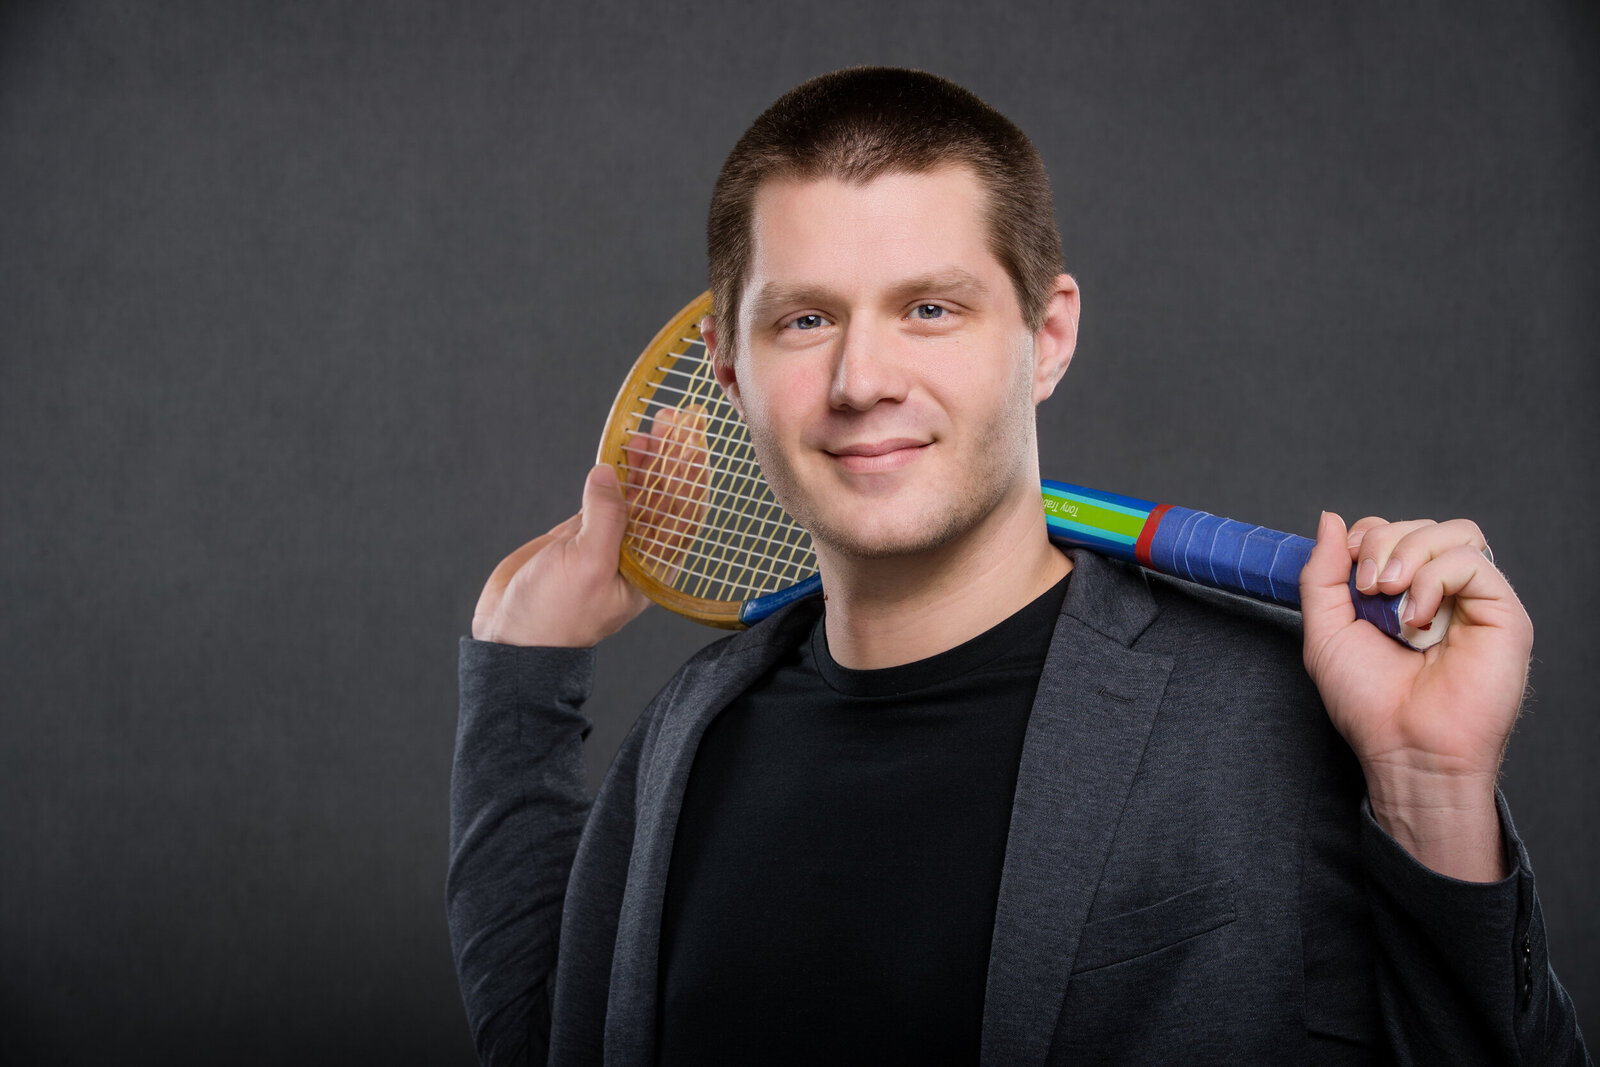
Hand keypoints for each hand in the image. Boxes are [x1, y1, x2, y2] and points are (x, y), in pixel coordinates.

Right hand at [471, 407, 709, 646]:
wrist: (512, 637)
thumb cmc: (556, 616)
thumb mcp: (589, 564)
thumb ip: (605, 516)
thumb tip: (610, 472)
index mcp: (650, 568)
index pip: (681, 513)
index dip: (689, 475)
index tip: (692, 439)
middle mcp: (635, 554)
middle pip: (661, 498)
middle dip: (669, 460)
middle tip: (671, 421)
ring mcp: (606, 542)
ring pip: (633, 495)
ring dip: (641, 463)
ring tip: (645, 430)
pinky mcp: (579, 536)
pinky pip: (602, 498)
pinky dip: (611, 474)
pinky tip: (618, 452)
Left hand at [1300, 512, 1532, 880]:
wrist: (1403, 747)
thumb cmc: (1368, 701)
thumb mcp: (1326, 630)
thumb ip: (1323, 573)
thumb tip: (1331, 519)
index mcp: (1403, 593)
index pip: (1393, 530)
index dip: (1366, 538)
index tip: (1350, 575)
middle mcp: (1441, 592)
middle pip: (1421, 525)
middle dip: (1382, 543)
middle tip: (1368, 588)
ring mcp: (1474, 601)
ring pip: (1455, 532)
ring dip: (1410, 553)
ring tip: (1390, 594)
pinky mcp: (1503, 614)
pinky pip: (1474, 562)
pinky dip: (1435, 579)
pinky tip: (1418, 618)